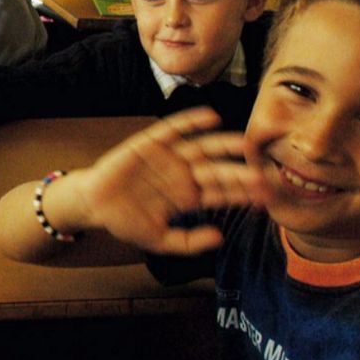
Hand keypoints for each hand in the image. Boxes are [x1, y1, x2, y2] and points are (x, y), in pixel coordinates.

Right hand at [70, 108, 268, 254]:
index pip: (221, 193)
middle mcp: (184, 173)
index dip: (241, 194)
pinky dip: (191, 121)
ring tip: (244, 143)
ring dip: (223, 144)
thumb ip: (188, 242)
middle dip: (239, 172)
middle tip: (262, 175)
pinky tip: (210, 117)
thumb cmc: (127, 222)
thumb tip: (218, 237)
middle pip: (217, 170)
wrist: (94, 205)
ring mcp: (169, 156)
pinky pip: (174, 128)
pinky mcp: (150, 142)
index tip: (265, 197)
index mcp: (190, 196)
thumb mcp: (159, 240)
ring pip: (202, 147)